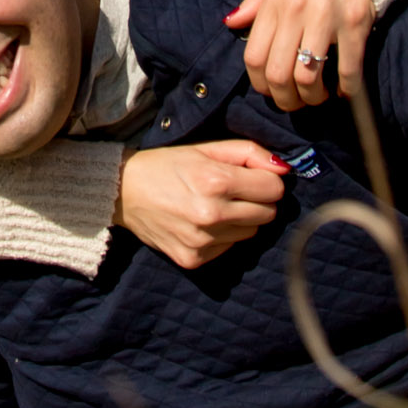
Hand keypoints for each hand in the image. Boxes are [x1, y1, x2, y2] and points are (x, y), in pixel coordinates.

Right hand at [113, 141, 289, 269]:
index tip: (252, 178)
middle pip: (268, 214)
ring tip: (215, 206)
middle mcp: (211, 214)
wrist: (123, 193)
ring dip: (241, 220)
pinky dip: (222, 236)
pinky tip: (200, 223)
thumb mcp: (206, 148)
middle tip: (234, 192)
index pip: (274, 189)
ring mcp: (202, 241)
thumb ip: (249, 153)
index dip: (267, 181)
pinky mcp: (193, 260)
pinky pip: (228, 248)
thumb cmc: (167, 165)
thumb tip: (284, 169)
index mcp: (216, 181)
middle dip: (258, 201)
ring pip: (251, 233)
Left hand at [222, 0, 375, 111]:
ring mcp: (326, 19)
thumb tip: (231, 22)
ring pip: (308, 78)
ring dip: (313, 97)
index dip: (260, 84)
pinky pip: (347, 69)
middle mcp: (296, 12)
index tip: (271, 90)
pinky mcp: (356, 24)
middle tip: (295, 101)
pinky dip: (345, 88)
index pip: (254, 58)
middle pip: (278, 75)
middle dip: (285, 99)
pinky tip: (344, 90)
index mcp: (275, 1)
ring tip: (318, 96)